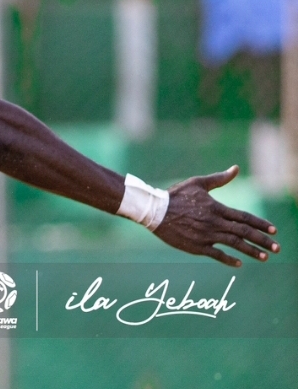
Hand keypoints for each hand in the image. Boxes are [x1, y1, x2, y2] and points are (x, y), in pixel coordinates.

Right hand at [152, 165, 279, 266]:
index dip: (260, 224)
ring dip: (251, 251)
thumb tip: (236, 168)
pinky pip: (217, 255)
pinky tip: (239, 264)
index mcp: (216, 208)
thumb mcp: (198, 183)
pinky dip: (229, 260)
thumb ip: (219, 179)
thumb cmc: (175, 195)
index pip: (244, 217)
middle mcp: (215, 223)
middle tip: (278, 248)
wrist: (155, 211)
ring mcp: (206, 236)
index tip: (274, 230)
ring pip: (234, 245)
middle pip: (244, 233)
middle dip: (262, 241)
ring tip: (265, 257)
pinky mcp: (197, 246)